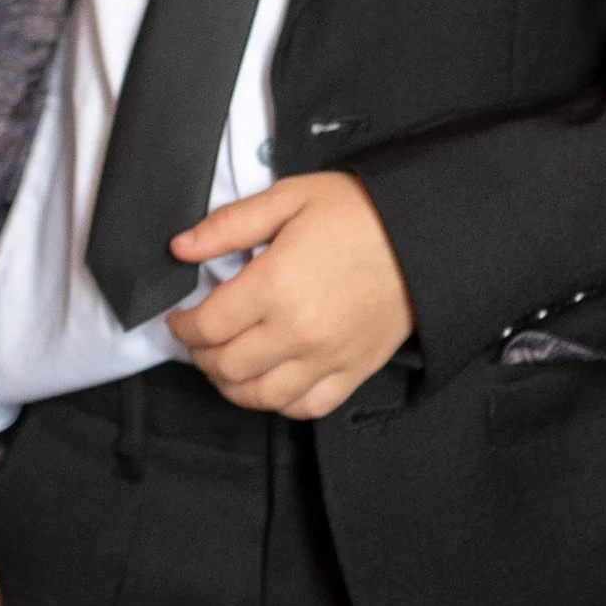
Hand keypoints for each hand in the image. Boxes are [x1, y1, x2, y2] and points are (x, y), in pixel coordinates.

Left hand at [166, 173, 413, 421]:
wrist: (424, 235)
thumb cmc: (359, 213)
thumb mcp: (289, 198)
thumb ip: (229, 225)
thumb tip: (181, 247)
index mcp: (275, 286)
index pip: (207, 326)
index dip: (183, 326)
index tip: (181, 318)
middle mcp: (297, 332)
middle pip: (226, 367)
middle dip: (202, 356)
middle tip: (201, 340)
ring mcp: (327, 358)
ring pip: (260, 397)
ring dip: (232, 385)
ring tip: (227, 364)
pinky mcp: (353, 372)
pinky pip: (305, 407)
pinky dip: (279, 402)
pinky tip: (270, 381)